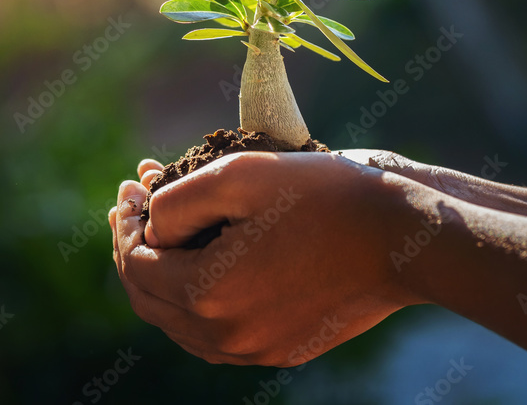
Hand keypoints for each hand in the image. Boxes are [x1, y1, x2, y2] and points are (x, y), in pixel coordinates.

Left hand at [108, 151, 420, 365]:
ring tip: (160, 234)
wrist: (401, 239)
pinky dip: (194, 301)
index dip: (124, 224)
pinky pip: (215, 334)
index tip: (130, 188)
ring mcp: (255, 349)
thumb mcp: (238, 176)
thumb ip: (175, 201)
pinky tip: (200, 266)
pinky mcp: (280, 349)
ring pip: (179, 323)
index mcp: (208, 293)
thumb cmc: (322, 196)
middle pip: (150, 299)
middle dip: (133, 250)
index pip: (136, 264)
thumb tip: (149, 225)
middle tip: (133, 208)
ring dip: (161, 277)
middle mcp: (225, 335)